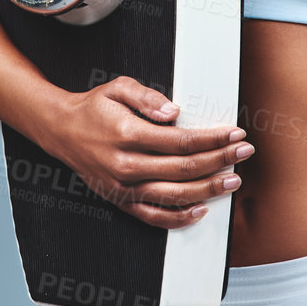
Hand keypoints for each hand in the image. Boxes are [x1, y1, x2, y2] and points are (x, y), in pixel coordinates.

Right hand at [39, 75, 252, 229]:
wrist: (61, 131)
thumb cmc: (94, 107)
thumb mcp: (118, 88)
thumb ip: (148, 97)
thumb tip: (175, 113)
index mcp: (127, 134)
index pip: (180, 141)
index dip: (212, 139)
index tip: (234, 134)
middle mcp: (126, 165)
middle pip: (183, 168)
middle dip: (219, 160)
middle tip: (244, 153)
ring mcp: (123, 188)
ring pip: (174, 195)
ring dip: (208, 190)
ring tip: (233, 181)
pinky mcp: (120, 201)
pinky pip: (154, 216)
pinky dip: (179, 217)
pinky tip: (201, 210)